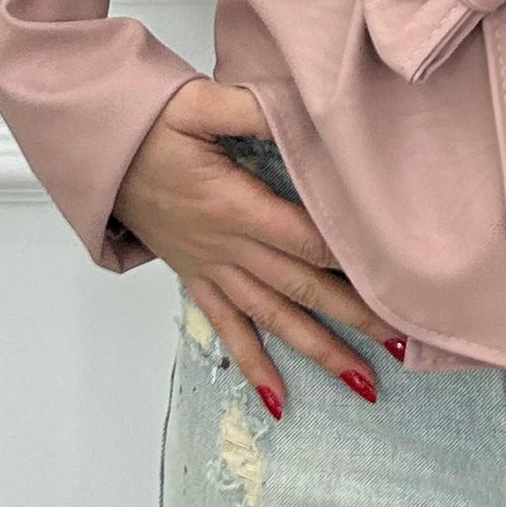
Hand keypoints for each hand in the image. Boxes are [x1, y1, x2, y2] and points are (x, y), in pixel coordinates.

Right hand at [111, 78, 405, 413]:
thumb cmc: (152, 124)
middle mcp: (229, 248)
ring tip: (364, 382)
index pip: (304, 238)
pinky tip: (278, 401)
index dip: (347, 259)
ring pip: (274, 319)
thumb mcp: (199, 105)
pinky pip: (229, 331)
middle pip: (302, 287)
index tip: (392, 279)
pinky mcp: (199, 279)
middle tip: (402, 342)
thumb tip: (302, 108)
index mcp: (235, 206)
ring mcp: (214, 270)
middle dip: (355, 316)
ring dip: (320, 351)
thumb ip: (251, 109)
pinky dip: (254, 366)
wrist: (102, 155)